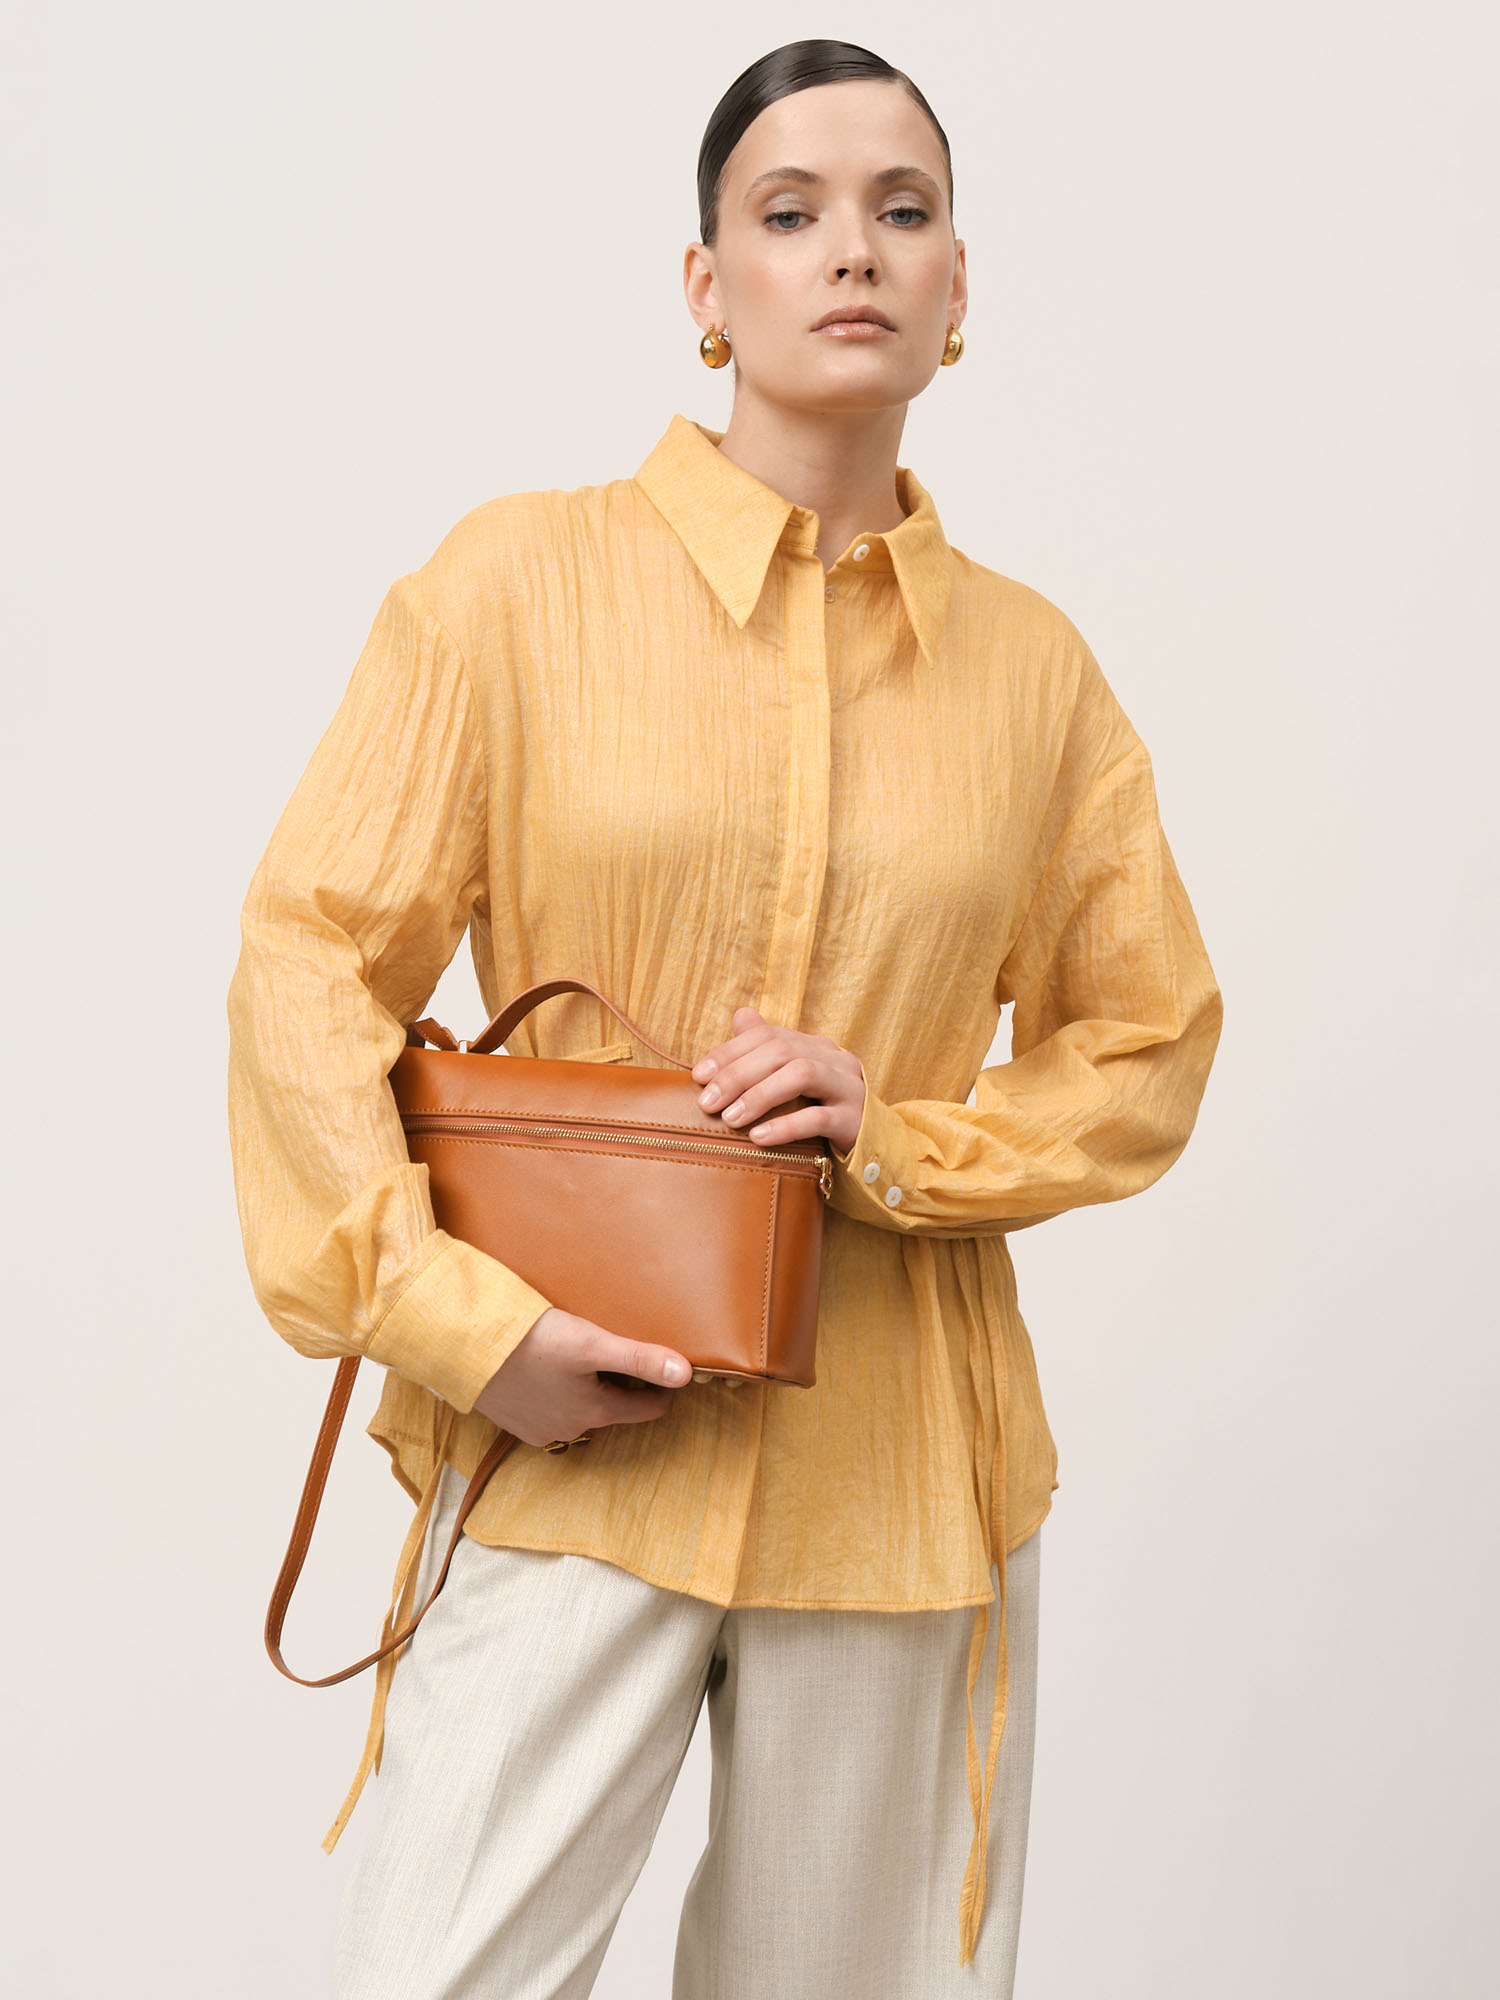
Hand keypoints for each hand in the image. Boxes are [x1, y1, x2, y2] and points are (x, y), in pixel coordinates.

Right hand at [472, 1308, 690, 1447]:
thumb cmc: (530, 1342)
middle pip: (614, 1406)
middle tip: (620, 1347)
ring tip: (584, 1354)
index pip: (649, 1409)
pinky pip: (552, 1408)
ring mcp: (541, 1430)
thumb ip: (640, 1359)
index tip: (666, 1363)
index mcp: (596, 1413)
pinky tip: (551, 1366)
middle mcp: (571, 1430)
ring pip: (582, 1408)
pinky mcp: (517, 1422)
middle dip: (622, 1382)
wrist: (464, 1347)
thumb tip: (687, 1374)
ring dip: (588, 1386)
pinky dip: (559, 1391)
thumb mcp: (592, 1343)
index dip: (663, 1386)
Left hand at [690, 1006, 866, 1155]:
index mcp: (814, 1046)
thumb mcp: (793, 1081)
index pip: (767, 1035)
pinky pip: (819, 1118)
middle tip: (707, 1102)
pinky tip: (758, 1137)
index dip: (729, 1052)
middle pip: (781, 1052)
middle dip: (737, 1075)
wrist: (872, 1144)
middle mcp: (833, 1059)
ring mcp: (848, 1087)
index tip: (698, 1075)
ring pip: (802, 1075)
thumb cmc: (823, 1111)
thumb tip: (741, 1015)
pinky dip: (785, 1126)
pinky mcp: (856, 1119)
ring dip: (759, 1095)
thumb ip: (768, 1049)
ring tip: (730, 1119)